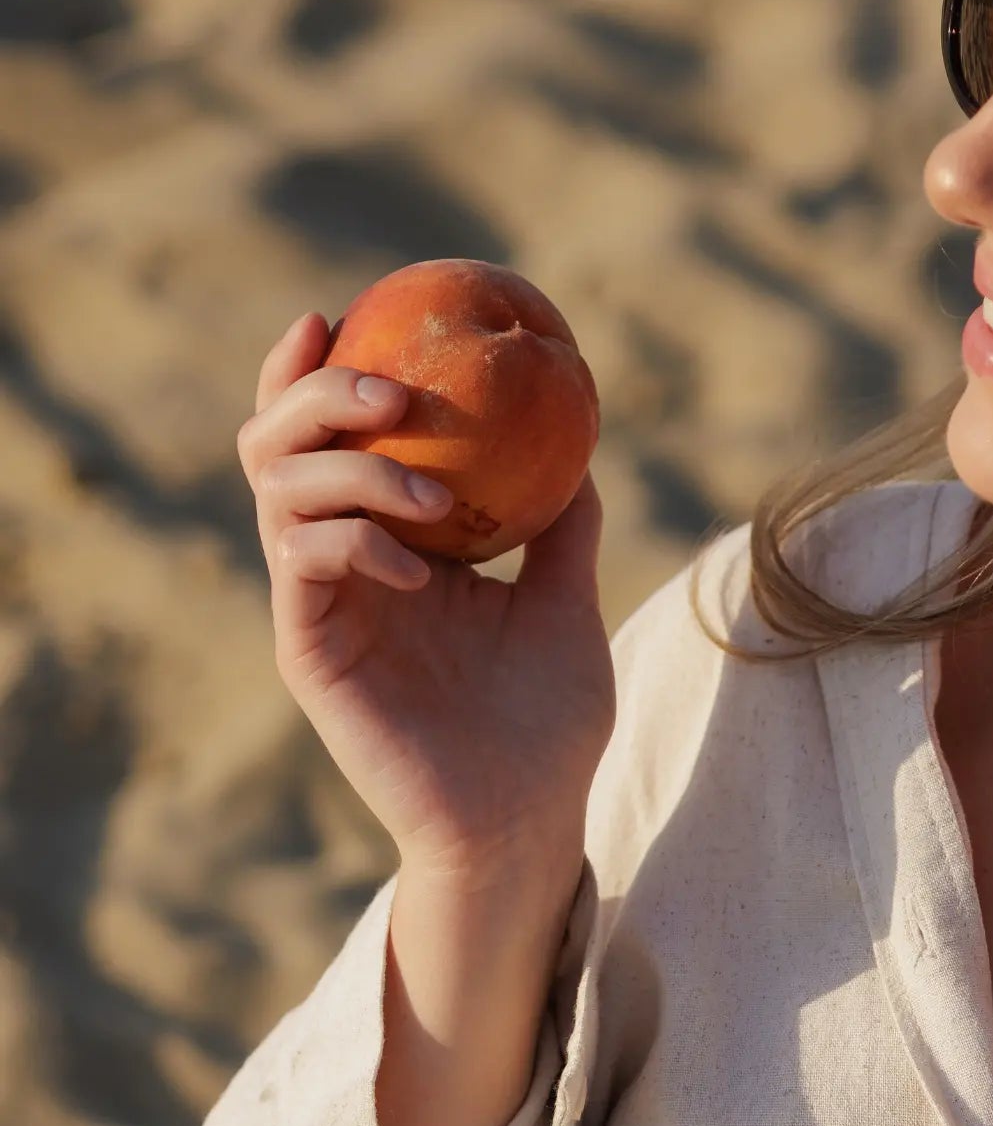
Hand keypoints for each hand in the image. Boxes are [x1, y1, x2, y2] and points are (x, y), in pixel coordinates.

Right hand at [237, 311, 616, 873]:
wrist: (530, 814)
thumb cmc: (547, 718)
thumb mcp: (566, 599)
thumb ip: (562, 523)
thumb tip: (581, 440)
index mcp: (388, 540)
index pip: (331, 438)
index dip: (316, 371)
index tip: (343, 311)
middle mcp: (340, 562)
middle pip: (279, 446)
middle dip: (314, 396)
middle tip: (385, 388)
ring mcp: (319, 605)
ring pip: (278, 493)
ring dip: (349, 469)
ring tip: (428, 494)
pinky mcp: (310, 652)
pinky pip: (301, 565)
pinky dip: (350, 540)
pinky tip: (416, 564)